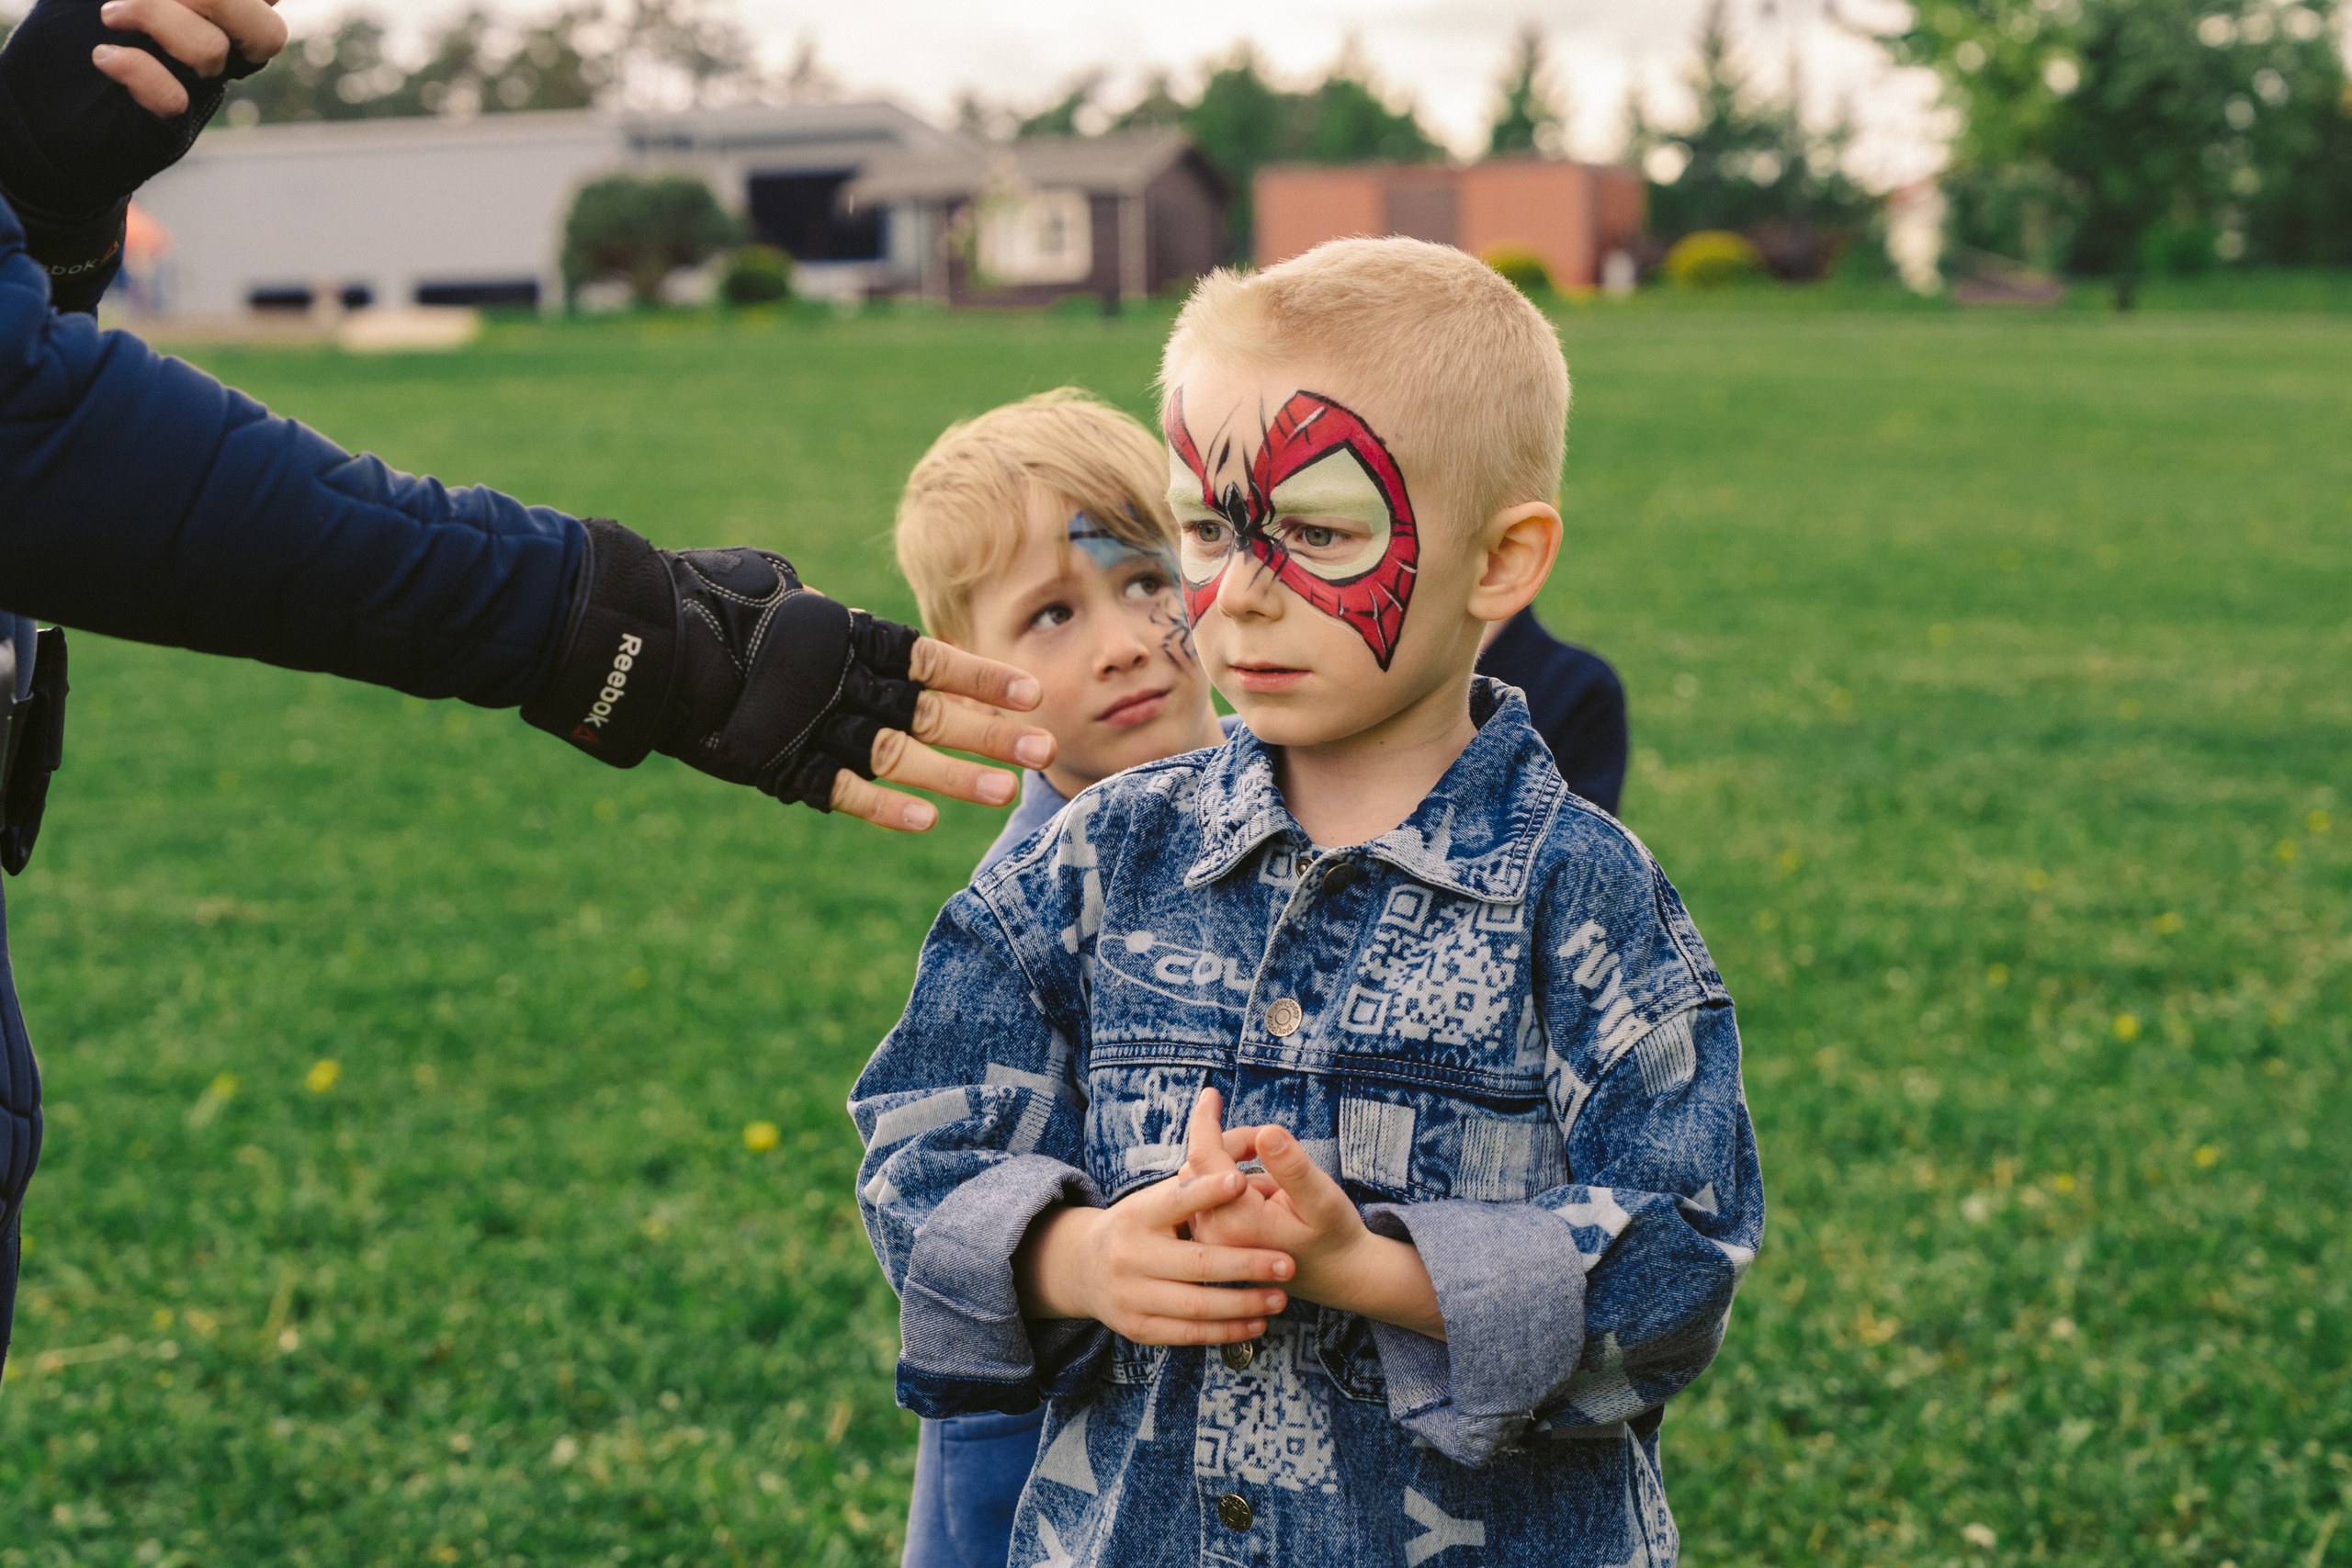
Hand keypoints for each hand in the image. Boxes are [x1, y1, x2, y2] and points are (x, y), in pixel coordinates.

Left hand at [0, 0, 287, 310]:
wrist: (41, 110)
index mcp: (212, 21)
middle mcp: (214, 58)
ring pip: (212, 53)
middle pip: (266, 31)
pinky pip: (171, 99)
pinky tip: (103, 58)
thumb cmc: (71, 38)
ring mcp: (193, 95)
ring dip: (156, 15)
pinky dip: (136, 69)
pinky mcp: (164, 129)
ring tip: (108, 14)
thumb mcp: (94, 0)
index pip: (263, 2)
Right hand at [522, 522, 1055, 831]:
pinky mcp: (777, 763)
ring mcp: (811, 724)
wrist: (639, 637)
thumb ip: (817, 605)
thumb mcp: (775, 591)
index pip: (931, 657)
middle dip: (991, 731)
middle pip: (931, 711)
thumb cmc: (705, 602)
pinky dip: (880, 805)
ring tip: (1008, 790)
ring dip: (956, 773)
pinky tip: (925, 822)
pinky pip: (837, 789)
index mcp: (846, 635)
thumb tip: (822, 596)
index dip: (981, 677)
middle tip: (1045, 745)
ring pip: (899, 754)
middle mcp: (839, 681)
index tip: (1029, 691)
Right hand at [1010, 1171, 1292, 1347]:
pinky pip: (1189, 1334)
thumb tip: (1234, 1130)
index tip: (1242, 1181)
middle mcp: (1131, 1254)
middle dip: (1246, 1263)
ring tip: (1281, 1297)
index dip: (1207, 1192)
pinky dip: (1227, 1331)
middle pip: (1197, 1261)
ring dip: (1244, 1303)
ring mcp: (1131, 1294)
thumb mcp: (1156, 1198)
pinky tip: (1258, 1324)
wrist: (1084, 1268)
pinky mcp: (1138, 1327)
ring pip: (1197, 1304)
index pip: (1176, 1200)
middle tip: (1287, 1263)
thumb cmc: (1140, 1225)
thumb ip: (1193, 1181)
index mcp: (1139, 1214)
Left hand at [1178, 1087, 1445, 1338]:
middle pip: (1204, 1163)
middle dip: (1237, 1144)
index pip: (1205, 1158)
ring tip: (1281, 1184)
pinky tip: (1267, 1195)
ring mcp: (1211, 1239)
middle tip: (1282, 1147)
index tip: (1210, 1093)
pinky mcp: (1214, 1238)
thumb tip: (1266, 1132)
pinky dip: (1235, 1180)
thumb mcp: (1324, 1199)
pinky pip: (1211, 1193)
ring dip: (1238, 1163)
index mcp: (1236, 1223)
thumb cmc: (1335, 1236)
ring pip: (1206, 1176)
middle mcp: (1213, 1234)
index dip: (1206, 1121)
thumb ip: (1293, 1168)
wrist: (1338, 1276)